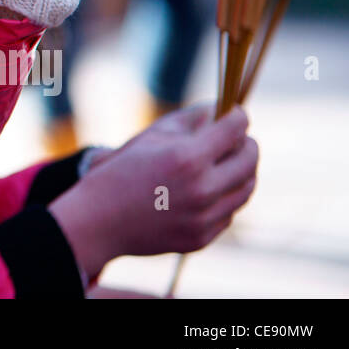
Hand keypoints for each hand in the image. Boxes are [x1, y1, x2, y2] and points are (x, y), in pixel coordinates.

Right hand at [49, 103, 258, 283]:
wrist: (99, 220)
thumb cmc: (121, 171)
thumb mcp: (151, 136)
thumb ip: (190, 119)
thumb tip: (219, 110)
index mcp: (187, 157)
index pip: (234, 129)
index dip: (237, 117)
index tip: (235, 114)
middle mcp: (202, 189)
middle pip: (250, 160)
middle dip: (247, 143)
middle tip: (239, 139)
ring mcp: (204, 217)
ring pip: (246, 189)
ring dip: (242, 172)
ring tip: (228, 163)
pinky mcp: (202, 238)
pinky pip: (229, 213)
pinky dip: (225, 197)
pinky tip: (208, 190)